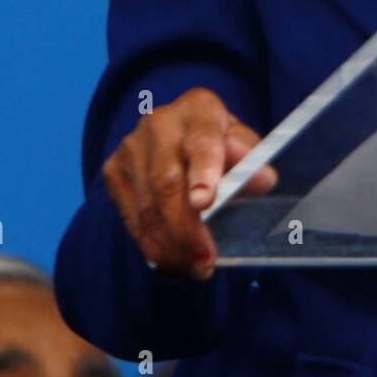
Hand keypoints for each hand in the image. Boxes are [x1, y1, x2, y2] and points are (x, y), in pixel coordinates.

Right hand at [103, 87, 277, 279]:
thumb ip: (254, 162)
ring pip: (147, 207)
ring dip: (172, 246)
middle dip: (185, 227)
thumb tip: (263, 179)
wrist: (179, 133)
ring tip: (197, 269)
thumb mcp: (243, 146)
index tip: (204, 201)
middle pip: (167, 180)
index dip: (203, 170)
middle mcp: (159, 123)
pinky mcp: (114, 172)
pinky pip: (132, 219)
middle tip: (206, 260)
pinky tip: (175, 263)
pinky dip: (154, 247)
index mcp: (199, 108)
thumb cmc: (221, 143)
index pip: (202, 140)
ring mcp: (131, 147)